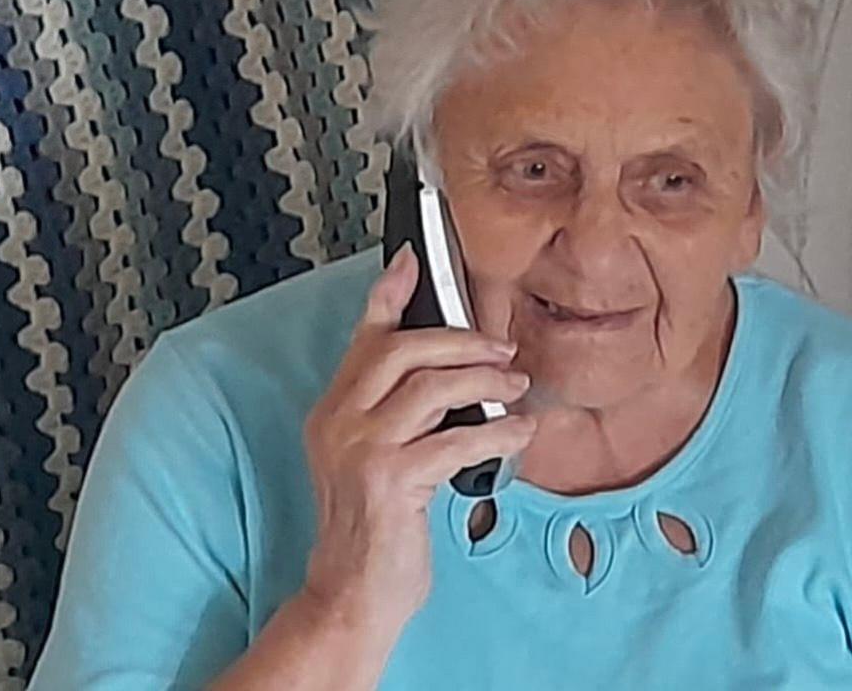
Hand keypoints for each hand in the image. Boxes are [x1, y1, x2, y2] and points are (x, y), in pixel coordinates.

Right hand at [298, 244, 535, 638]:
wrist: (351, 595)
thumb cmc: (376, 528)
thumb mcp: (379, 457)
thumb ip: (401, 411)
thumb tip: (452, 370)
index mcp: (333, 409)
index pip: (363, 337)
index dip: (390, 292)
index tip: (414, 257)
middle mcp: (338, 421)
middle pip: (401, 349)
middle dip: (461, 340)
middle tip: (500, 347)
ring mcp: (360, 450)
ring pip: (430, 386)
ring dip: (484, 380)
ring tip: (515, 385)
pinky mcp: (390, 481)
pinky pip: (456, 439)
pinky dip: (497, 430)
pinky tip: (519, 433)